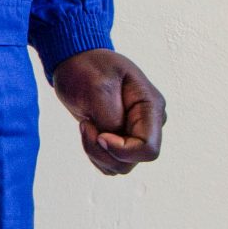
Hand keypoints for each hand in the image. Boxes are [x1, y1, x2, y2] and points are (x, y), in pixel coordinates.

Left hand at [52, 48, 166, 175]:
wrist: (77, 62)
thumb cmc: (89, 68)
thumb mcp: (98, 87)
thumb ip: (110, 119)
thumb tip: (112, 140)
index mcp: (150, 106)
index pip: (148, 149)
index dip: (122, 150)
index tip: (99, 134)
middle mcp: (148, 123)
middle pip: (132, 160)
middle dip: (103, 150)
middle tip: (86, 125)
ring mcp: (135, 133)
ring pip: (120, 166)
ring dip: (95, 152)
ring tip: (86, 124)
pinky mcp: (121, 139)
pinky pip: (110, 163)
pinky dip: (94, 153)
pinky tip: (88, 130)